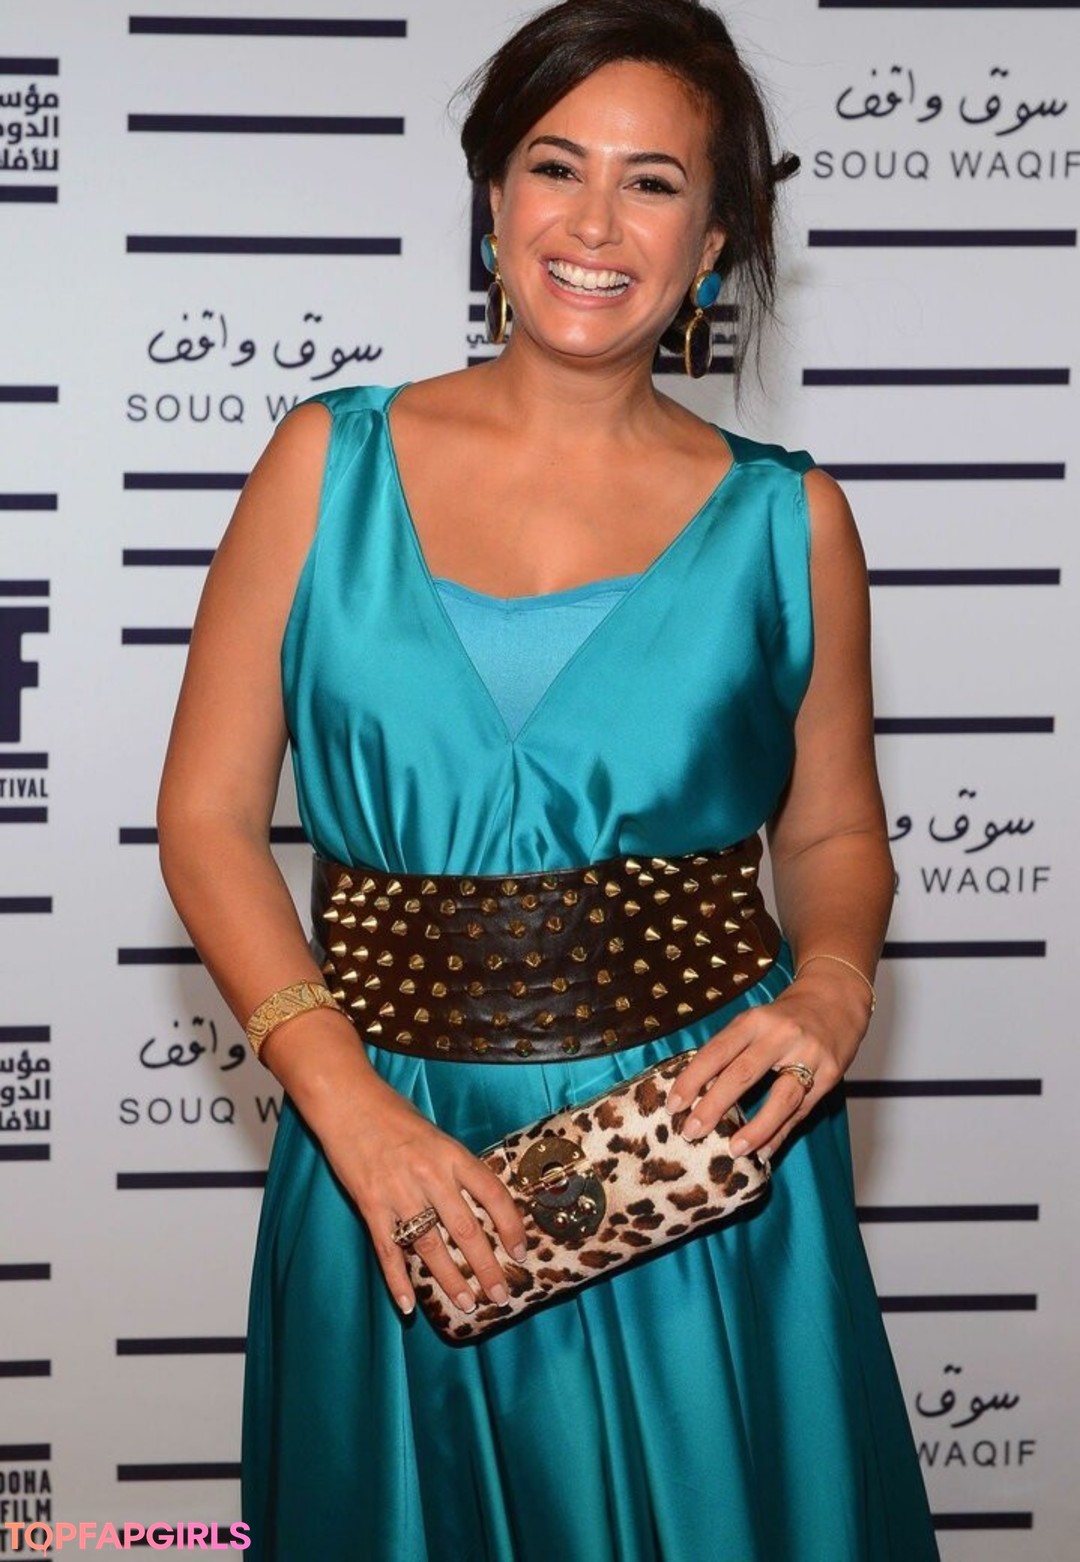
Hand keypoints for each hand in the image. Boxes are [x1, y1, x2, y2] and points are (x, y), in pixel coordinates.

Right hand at [309, 1069, 527, 1317]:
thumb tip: (480, 1205)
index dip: (511, 1227)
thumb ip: (454, 1168)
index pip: (493, 1195)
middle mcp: (429, 1175)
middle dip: (486, 1267)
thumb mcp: (435, 1134)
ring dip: (450, 1280)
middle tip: (501, 1294)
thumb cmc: (393, 1114)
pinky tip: (408, 1305)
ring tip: (466, 1303)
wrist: (347, 1101)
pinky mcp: (370, 1205)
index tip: (521, 1252)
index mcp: (451, 1154)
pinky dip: (397, 1280)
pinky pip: (388, 1251)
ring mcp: (398, 1193)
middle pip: (466, 1230)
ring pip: (430, 1247)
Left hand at [663, 963, 872, 1158]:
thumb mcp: (755, 1021)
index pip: (717, 1051)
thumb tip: (698, 1092)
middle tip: (691, 1132)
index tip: (673, 1105)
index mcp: (755, 1020)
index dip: (692, 1079)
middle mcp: (781, 1035)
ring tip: (734, 1150)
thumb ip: (731, 1051)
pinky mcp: (830, 1074)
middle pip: (743, 1073)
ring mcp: (809, 1055)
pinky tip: (764, 1151)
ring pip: (781, 1098)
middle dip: (714, 1106)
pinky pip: (802, 1110)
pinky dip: (781, 1133)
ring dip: (755, 1128)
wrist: (836, 999)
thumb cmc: (784, 1017)